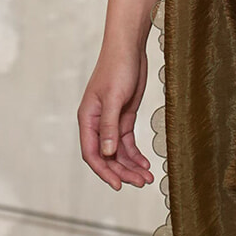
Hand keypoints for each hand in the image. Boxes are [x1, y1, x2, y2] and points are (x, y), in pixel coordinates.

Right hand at [78, 45, 152, 189]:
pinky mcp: (124, 118)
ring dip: (131, 166)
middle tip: (142, 182)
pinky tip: (146, 164)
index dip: (104, 171)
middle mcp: (97, 124)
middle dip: (123, 171)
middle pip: (108, 156)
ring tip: (148, 177)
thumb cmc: (117, 69)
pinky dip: (136, 154)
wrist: (129, 50)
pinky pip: (127, 143)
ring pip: (119, 152)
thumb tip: (108, 154)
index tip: (119, 185)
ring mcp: (111, 122)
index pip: (92, 153)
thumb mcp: (113, 98)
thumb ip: (109, 126)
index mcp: (87, 119)